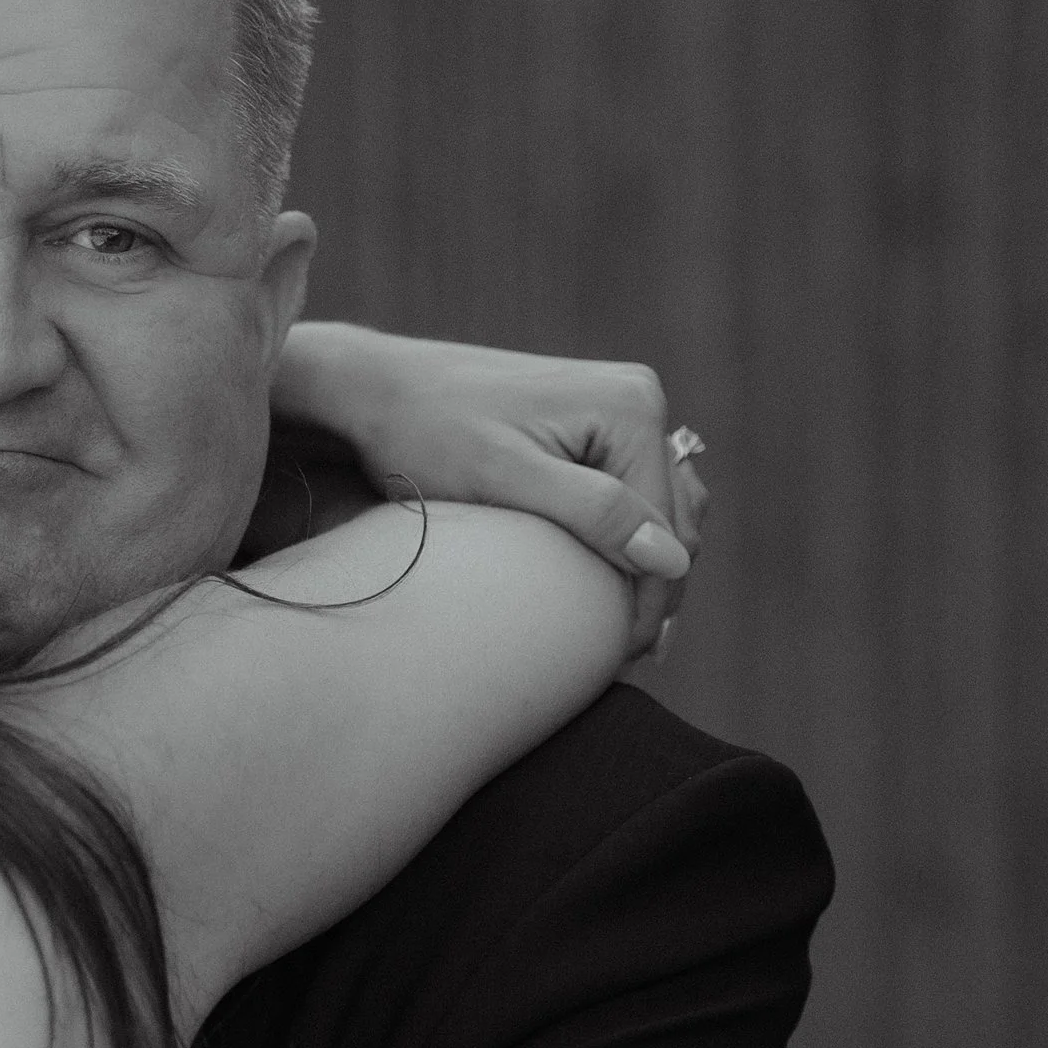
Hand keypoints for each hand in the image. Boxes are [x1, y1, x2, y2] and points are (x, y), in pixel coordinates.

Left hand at [273, 321, 707, 656]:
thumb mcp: (504, 477)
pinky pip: (626, 494)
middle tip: (617, 657)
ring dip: (639, 567)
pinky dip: (618, 539)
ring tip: (610, 631)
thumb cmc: (425, 431)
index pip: (668, 527)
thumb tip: (673, 559)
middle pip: (671, 519)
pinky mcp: (592, 424)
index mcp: (631, 408)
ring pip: (655, 511)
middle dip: (651, 587)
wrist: (375, 390)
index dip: (650, 598)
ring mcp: (617, 409)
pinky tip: (596, 581)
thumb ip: (591, 513)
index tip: (621, 657)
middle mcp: (637, 399)